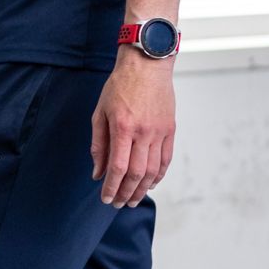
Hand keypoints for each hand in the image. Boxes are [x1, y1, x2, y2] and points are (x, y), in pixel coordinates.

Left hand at [91, 54, 175, 207]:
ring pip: (154, 170)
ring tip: (133, 199)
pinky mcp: (170, 130)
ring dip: (143, 189)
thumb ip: (99, 144)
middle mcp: (143, 132)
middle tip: (119, 204)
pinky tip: (150, 184)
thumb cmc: (119, 86)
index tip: (106, 198)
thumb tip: (97, 173)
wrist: (147, 65)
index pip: (118, 167)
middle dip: (127, 193)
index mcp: (123, 127)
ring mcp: (160, 132)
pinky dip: (159, 175)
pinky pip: (166, 159)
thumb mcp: (100, 112)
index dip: (112, 187)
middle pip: (137, 173)